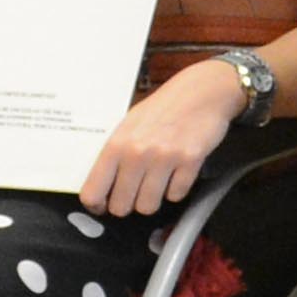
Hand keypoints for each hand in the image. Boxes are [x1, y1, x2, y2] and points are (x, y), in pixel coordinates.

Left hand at [78, 56, 258, 215]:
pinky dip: (176, 189)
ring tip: (156, 184)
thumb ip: (115, 153)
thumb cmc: (164, 107)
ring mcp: (164, 157)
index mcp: (116, 143)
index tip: (103, 205)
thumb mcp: (129, 124)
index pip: (93, 192)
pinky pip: (176, 195)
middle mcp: (137, 153)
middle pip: (121, 206)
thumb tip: (102, 186)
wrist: (202, 90)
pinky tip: (176, 174)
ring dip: (151, 199)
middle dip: (127, 204)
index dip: (97, 205)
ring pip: (148, 206)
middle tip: (134, 193)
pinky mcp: (190, 161)